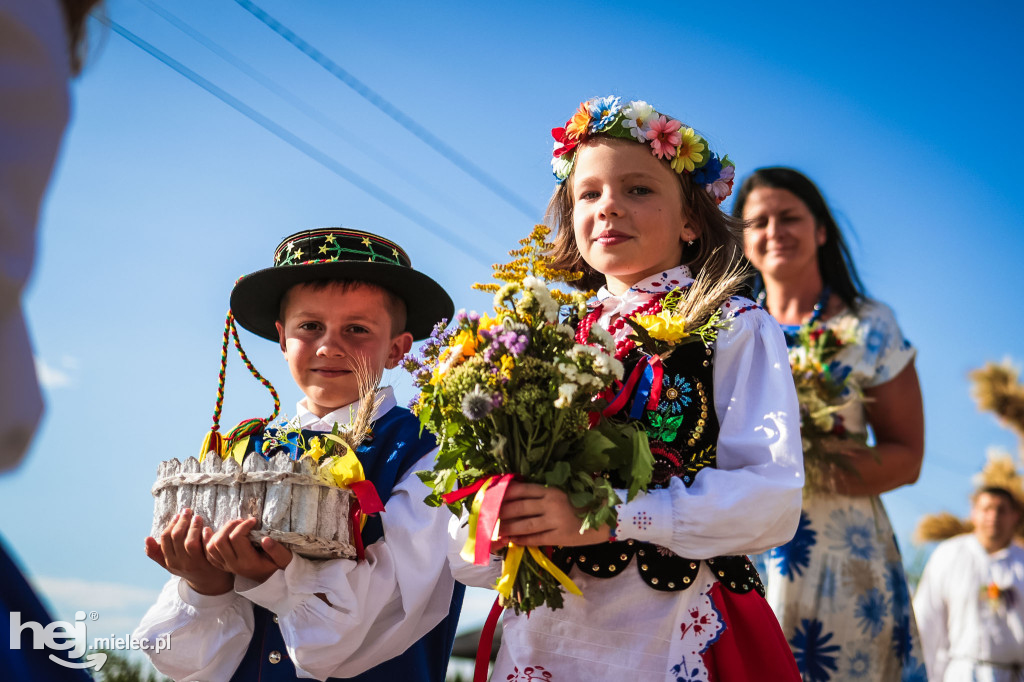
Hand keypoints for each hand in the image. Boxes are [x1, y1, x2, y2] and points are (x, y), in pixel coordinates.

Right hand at [145, 508, 232, 595]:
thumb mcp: (170, 563)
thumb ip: (157, 553)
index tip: (178, 515)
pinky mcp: (209, 563)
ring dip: (193, 526)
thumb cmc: (189, 567)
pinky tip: (207, 528)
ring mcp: (195, 564)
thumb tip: (147, 538)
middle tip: (188, 511)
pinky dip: (206, 535)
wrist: (210, 583)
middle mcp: (180, 564)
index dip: (171, 524)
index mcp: (170, 562)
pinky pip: (205, 546)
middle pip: (177, 537)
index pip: (165, 538)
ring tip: (197, 517)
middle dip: (182, 521)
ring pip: (190, 542)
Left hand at [205, 518, 291, 583]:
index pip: (236, 538)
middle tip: (242, 521)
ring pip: (211, 547)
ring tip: (233, 526)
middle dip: (230, 526)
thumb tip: (265, 539)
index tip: (254, 520)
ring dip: (219, 532)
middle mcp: (234, 565)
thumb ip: (276, 550)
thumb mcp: (284, 558)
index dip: (244, 525)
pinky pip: (209, 553)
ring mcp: (226, 566)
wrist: (272, 581)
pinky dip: (209, 541)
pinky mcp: (223, 565)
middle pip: (220, 541)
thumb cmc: (278, 566)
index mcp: (248, 562)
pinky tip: (212, 532)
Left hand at [496, 482, 611, 546]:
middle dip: (500, 514)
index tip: (490, 498)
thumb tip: (514, 498)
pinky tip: (513, 541)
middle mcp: (551, 503)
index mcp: (550, 490)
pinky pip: (536, 539)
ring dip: (508, 528)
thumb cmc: (580, 504)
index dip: (503, 495)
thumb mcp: (560, 493)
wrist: (605, 519)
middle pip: (519, 508)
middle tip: (487, 518)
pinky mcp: (560, 536)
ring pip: (525, 525)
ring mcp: (555, 520)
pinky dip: (522, 540)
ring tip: (495, 532)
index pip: (521, 490)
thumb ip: (541, 495)